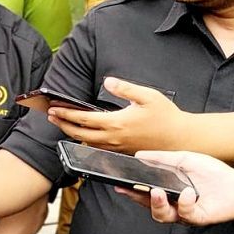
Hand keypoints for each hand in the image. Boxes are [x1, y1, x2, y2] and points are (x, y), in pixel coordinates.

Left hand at [47, 77, 186, 153]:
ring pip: (87, 143)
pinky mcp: (123, 152)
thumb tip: (107, 81)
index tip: (53, 108)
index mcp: (117, 123)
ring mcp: (118, 148)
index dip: (66, 114)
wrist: (182, 139)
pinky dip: (85, 140)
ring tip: (62, 123)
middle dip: (62, 125)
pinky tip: (83, 134)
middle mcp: (114, 138)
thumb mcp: (147, 96)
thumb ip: (125, 88)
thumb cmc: (166, 116)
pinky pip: (99, 148)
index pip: (83, 119)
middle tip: (51, 115)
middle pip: (80, 134)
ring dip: (72, 133)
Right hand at [118, 150, 233, 225]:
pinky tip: (188, 192)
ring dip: (157, 204)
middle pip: (149, 206)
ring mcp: (184, 213)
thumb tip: (140, 155)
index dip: (130, 189)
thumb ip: (162, 158)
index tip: (119, 183)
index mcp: (167, 190)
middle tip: (131, 189)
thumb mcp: (184, 159)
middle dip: (137, 198)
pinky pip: (186, 214)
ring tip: (157, 192)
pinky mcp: (199, 218)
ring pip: (163, 215)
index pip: (144, 192)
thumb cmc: (212, 173)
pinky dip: (185, 203)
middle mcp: (173, 204)